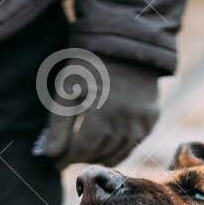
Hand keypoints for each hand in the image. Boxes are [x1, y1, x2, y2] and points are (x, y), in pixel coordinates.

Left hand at [38, 58, 158, 167]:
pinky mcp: (151, 120)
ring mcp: (141, 124)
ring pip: (117, 154)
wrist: (125, 42)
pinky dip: (118, 148)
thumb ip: (58, 127)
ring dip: (99, 156)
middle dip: (81, 157)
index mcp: (101, 116)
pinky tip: (106, 143)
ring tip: (86, 150)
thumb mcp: (67, 90)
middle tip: (70, 155)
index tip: (56, 162)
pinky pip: (132, 145)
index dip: (66, 159)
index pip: (80, 150)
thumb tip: (52, 157)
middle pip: (98, 154)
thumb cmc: (89, 64)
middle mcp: (125, 124)